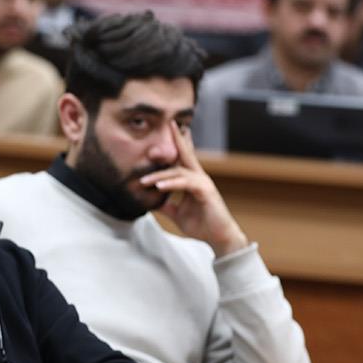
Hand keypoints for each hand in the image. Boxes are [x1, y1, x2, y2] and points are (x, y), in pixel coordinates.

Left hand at [137, 124, 248, 256]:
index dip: (178, 144)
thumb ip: (166, 206)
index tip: (172, 129)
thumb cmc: (201, 225)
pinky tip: (159, 187)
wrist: (219, 238)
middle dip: (178, 139)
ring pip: (179, 173)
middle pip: (186, 155)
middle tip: (170, 123)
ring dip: (160, 176)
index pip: (183, 160)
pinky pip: (186, 184)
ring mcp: (203, 184)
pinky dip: (172, 185)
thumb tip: (151, 202)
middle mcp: (199, 178)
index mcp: (193, 181)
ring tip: (144, 181)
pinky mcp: (206, 192)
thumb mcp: (177, 214)